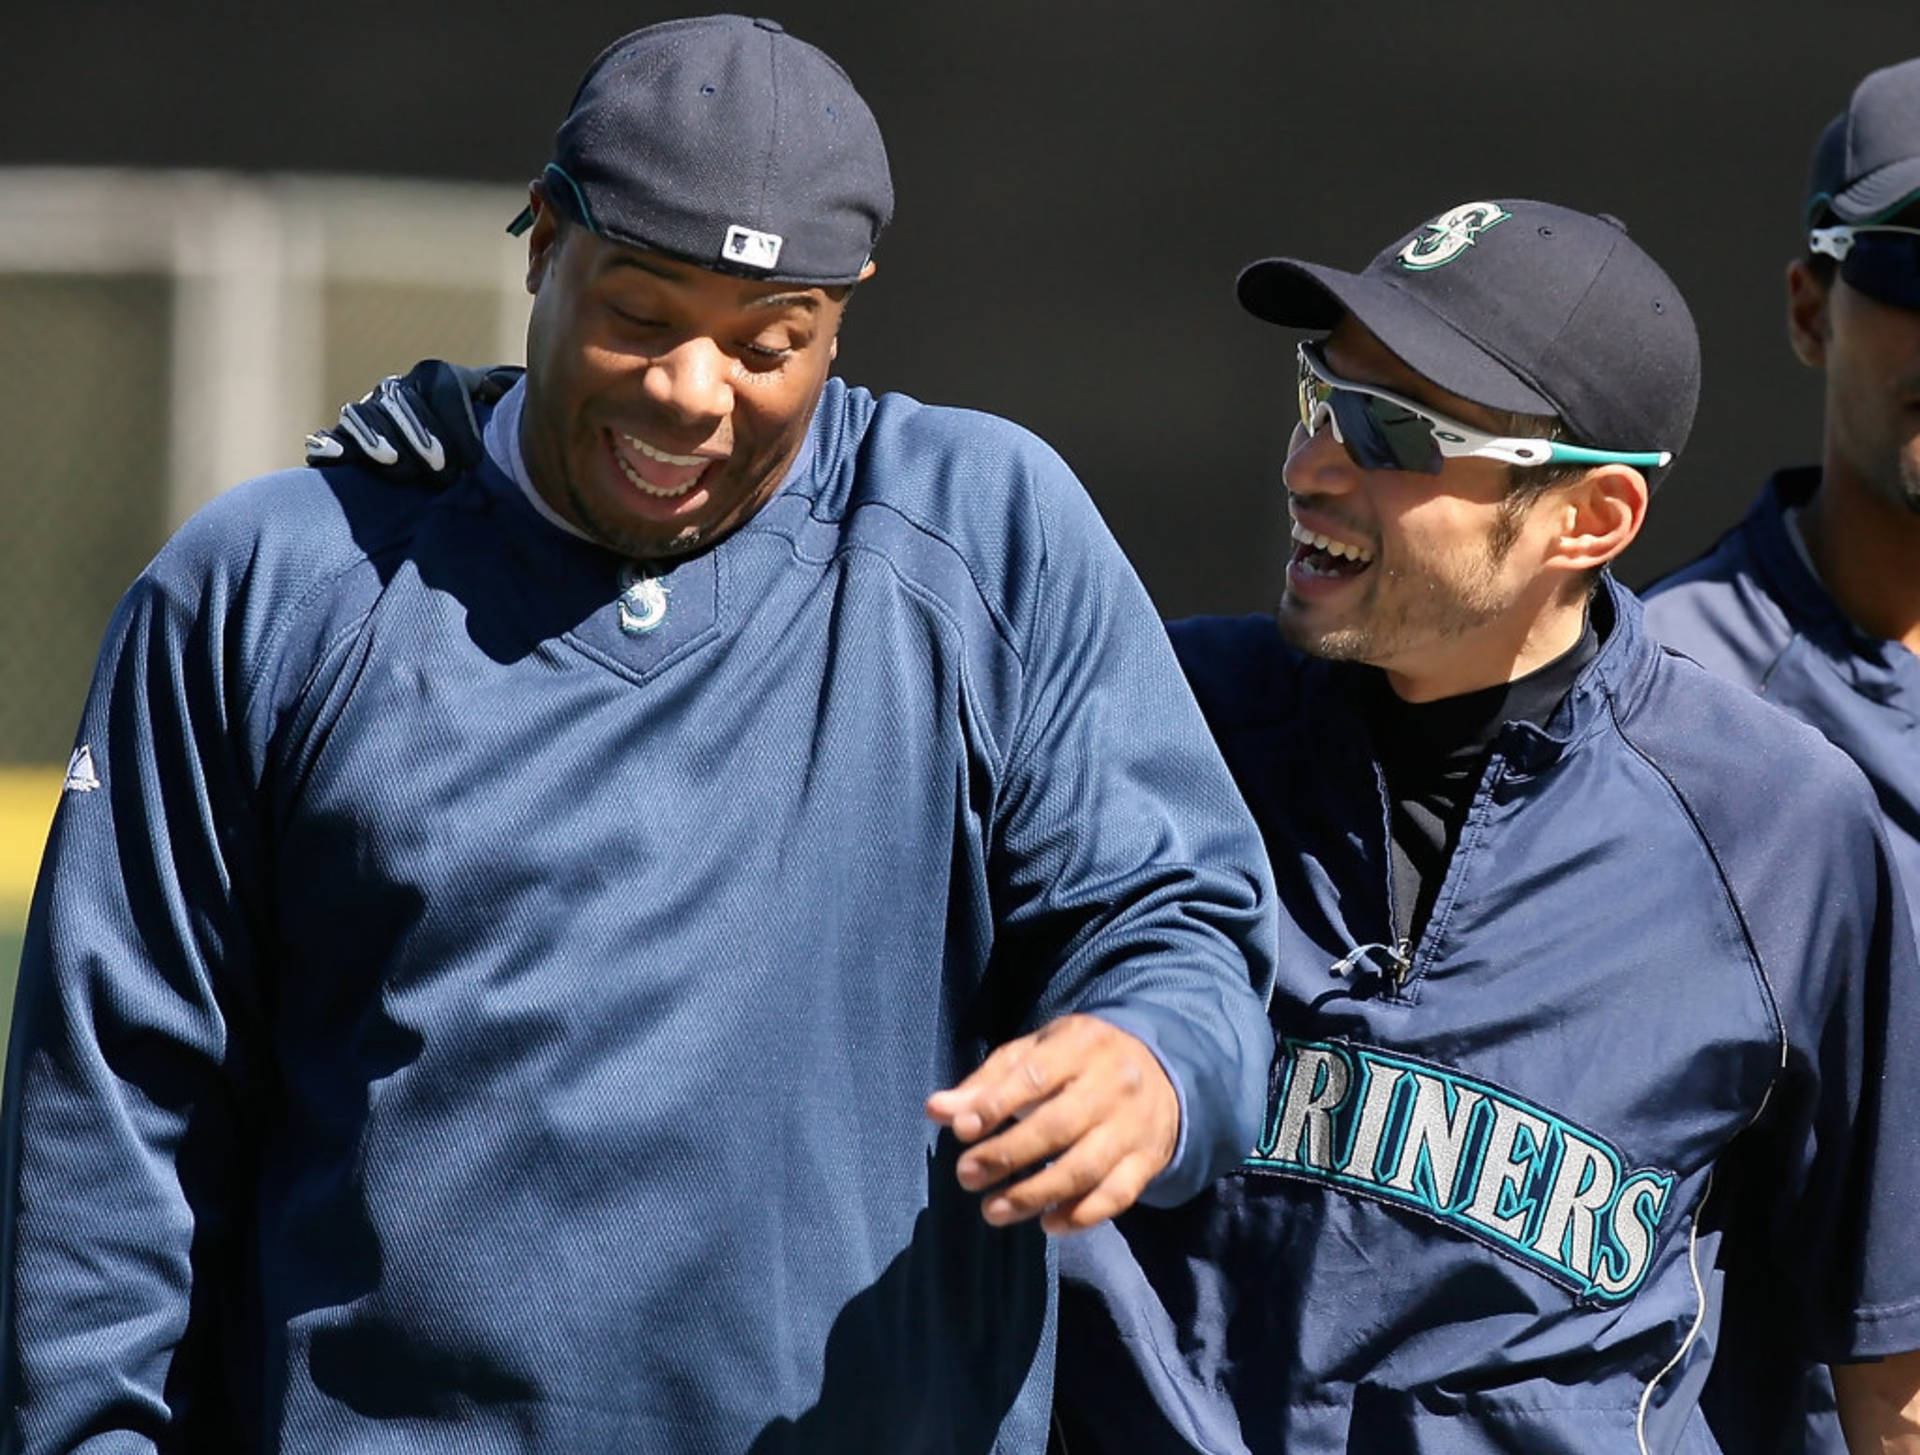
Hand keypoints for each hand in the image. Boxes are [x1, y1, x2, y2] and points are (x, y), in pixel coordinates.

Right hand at [304, 358, 522, 484]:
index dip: (456, 420)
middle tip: (442, 472)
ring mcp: (371, 410)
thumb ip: (513, 402)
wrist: (452, 466)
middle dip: (421, 434)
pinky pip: (332, 436)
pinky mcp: (347, 437)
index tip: (473, 462)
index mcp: (441, 378)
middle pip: (401, 398)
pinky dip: (330, 445)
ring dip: (378, 437)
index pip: (443, 385)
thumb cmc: (488, 444)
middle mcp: (402, 388)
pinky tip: (330, 458)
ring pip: (364, 413)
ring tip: (394, 462)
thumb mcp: (505, 421)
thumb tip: (525, 388)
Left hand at [925, 1014, 1178, 1234]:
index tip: (961, 1131)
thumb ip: (986, 1083)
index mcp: (1081, 1045)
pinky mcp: (1148, 1160)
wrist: (1162, 1069)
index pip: (1035, 1076)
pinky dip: (1082, 1215)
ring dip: (1036, 1195)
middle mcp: (1113, 1084)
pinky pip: (1118, 1195)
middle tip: (966, 1176)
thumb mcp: (1035, 1054)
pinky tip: (1048, 1224)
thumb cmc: (1078, 1061)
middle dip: (1008, 1155)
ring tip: (993, 1211)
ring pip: (1085, 1167)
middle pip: (1058, 1126)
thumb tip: (936, 1110)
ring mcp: (1134, 1125)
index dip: (996, 1105)